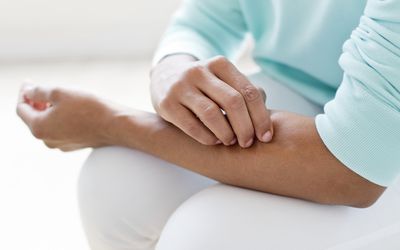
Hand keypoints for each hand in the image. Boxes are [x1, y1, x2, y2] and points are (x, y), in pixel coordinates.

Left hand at [16, 84, 114, 150]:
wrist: (115, 125)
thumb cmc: (89, 108)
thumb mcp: (60, 92)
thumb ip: (38, 91)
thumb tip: (29, 92)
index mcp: (39, 128)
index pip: (21, 108)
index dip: (24, 93)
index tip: (29, 83)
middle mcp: (47, 140)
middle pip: (34, 118)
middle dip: (36, 102)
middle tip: (40, 88)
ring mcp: (61, 144)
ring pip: (48, 124)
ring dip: (49, 110)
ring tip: (58, 97)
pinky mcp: (74, 145)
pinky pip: (60, 129)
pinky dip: (60, 118)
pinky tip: (70, 109)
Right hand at [150, 55, 272, 147]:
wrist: (165, 77)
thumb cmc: (205, 85)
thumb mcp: (224, 80)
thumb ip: (245, 93)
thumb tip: (267, 119)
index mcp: (220, 64)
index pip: (249, 91)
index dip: (261, 117)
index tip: (266, 136)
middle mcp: (199, 71)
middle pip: (233, 102)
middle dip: (245, 127)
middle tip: (248, 142)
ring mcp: (181, 86)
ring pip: (211, 114)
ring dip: (226, 133)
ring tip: (231, 141)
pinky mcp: (167, 103)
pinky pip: (191, 126)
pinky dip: (207, 137)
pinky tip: (214, 141)